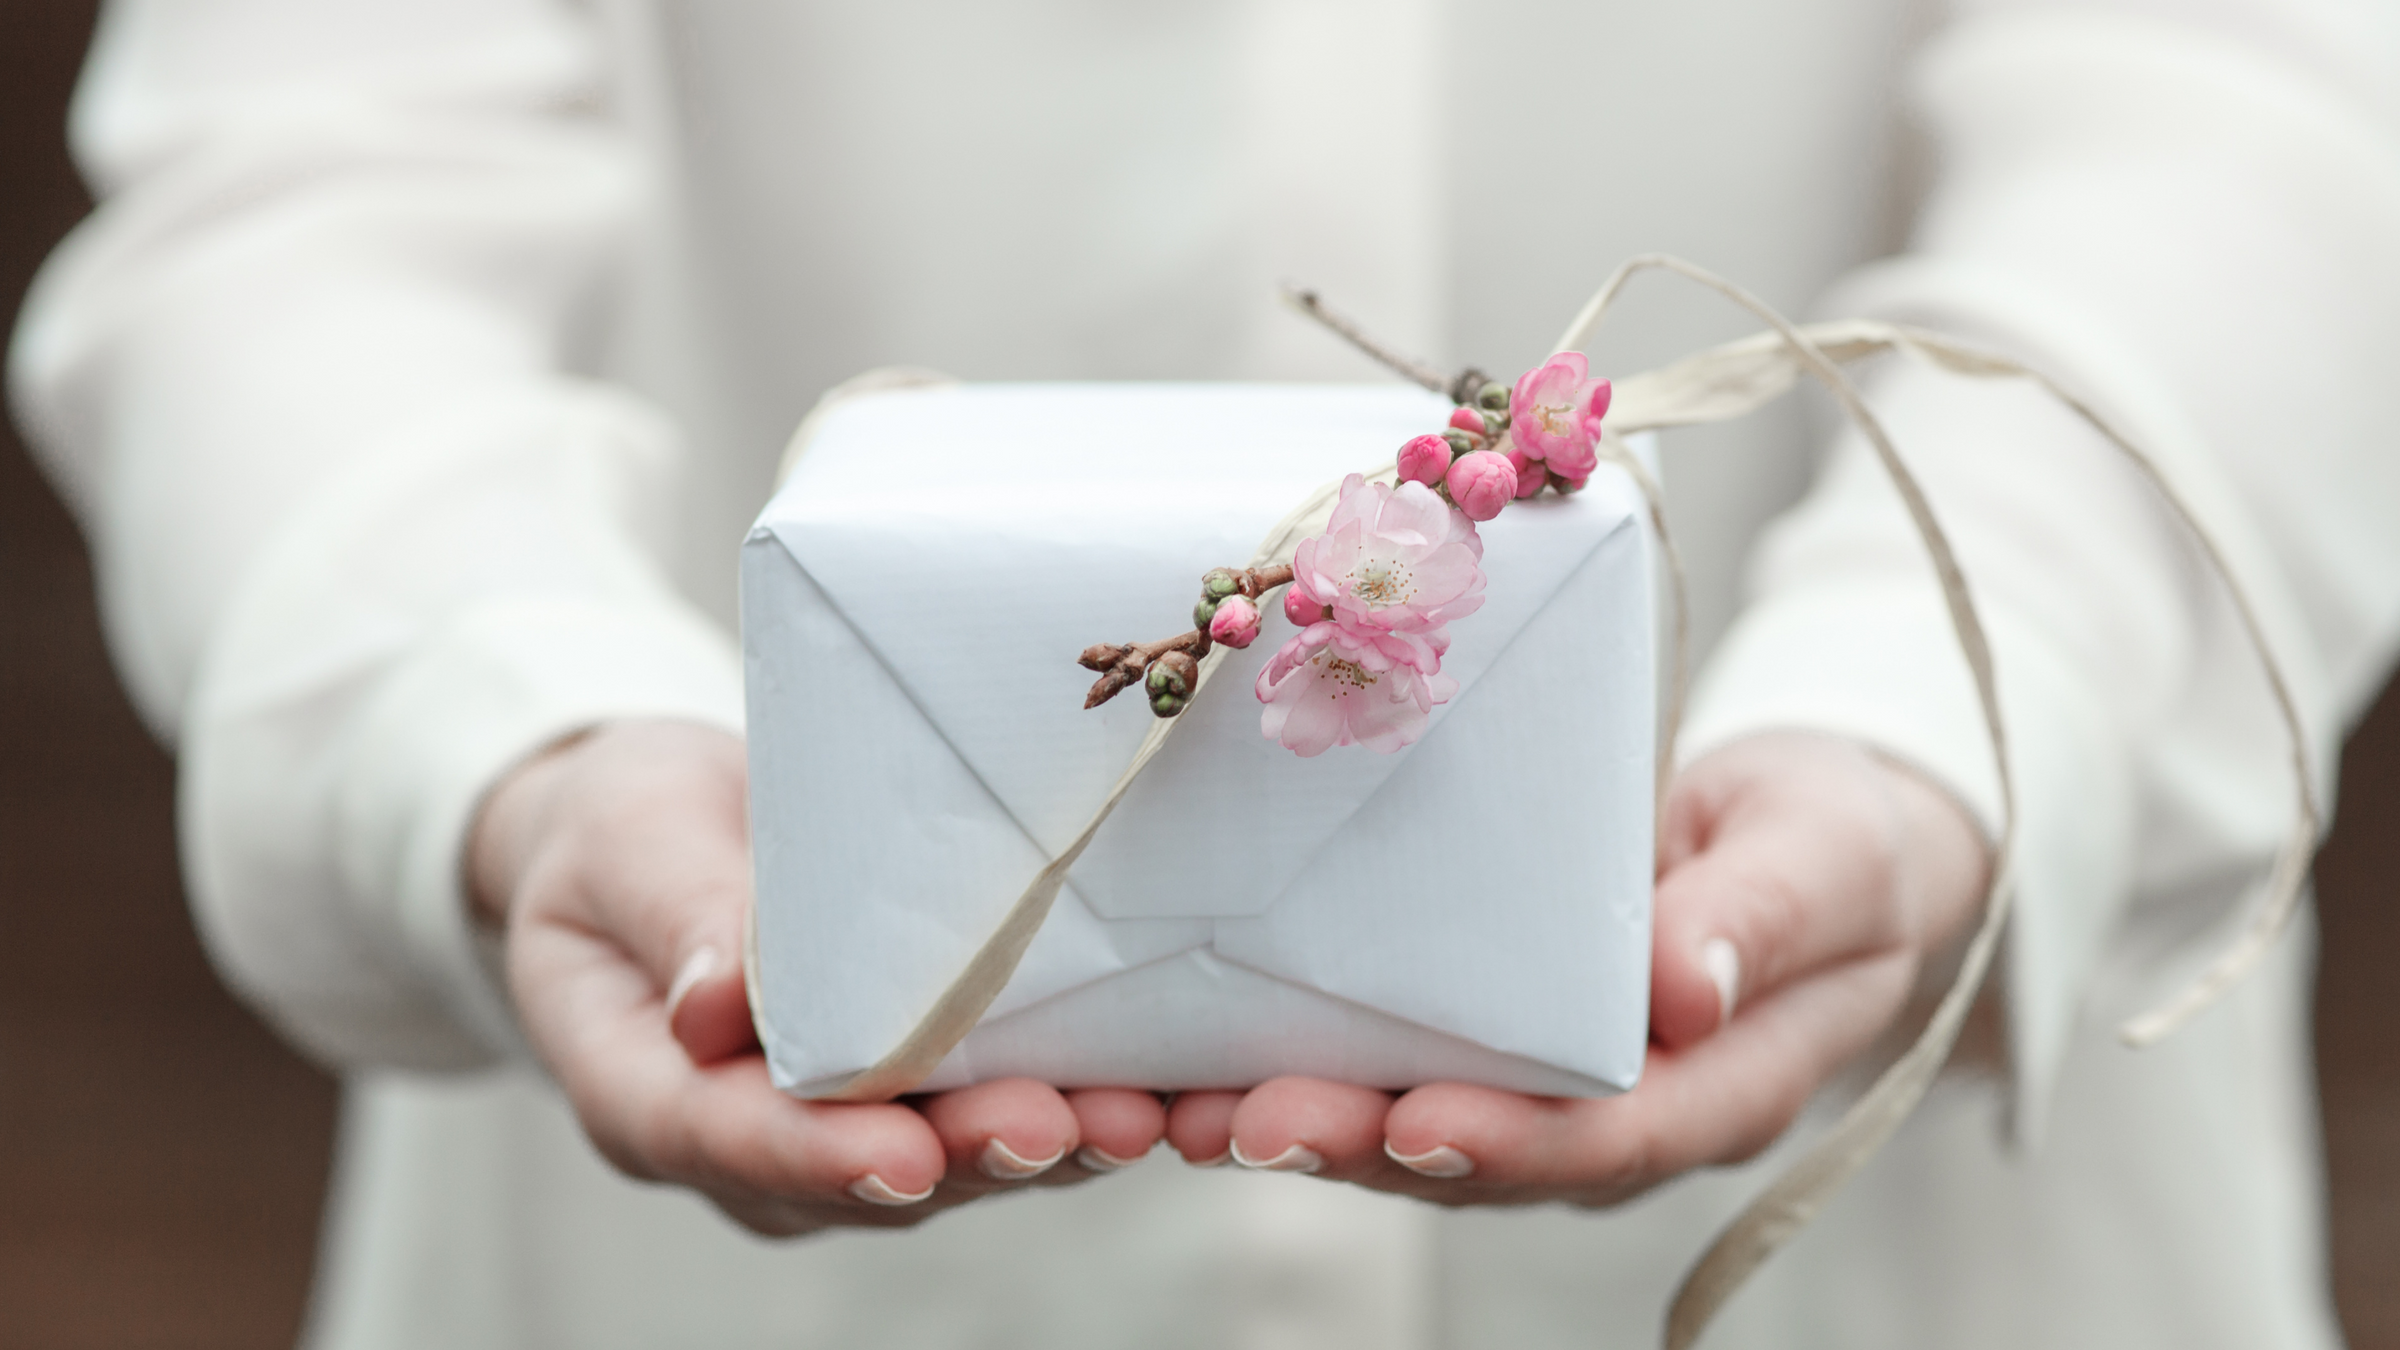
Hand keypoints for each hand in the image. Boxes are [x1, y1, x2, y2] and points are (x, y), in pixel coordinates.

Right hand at [468, 719, 1167, 1235]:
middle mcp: (748, 1140)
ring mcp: (839, 1130)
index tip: (902, 1154)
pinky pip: (998, 1114)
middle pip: (863, 1175)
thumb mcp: (628, 837)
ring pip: (950, 1163)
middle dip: (970, 1155)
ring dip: (1049, 1144)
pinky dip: (1079, 1104)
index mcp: (647, 1092)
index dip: (817, 1155)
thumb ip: (673, 911)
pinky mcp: (919, 1093)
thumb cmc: (628, 827)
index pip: (725, 1138)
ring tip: (1136, 1118)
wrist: (656, 835)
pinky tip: (1162, 1092)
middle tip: (1056, 1126)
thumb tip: (710, 1006)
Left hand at [1158, 732, 1989, 1203]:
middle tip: (1243, 1122)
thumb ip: (1764, 918)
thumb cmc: (1838, 840)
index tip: (1417, 1120)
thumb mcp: (1827, 854)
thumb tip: (1684, 993)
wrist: (1816, 838)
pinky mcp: (1486, 1033)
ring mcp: (1545, 1084)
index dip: (1512, 1140)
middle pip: (1482, 1155)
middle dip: (1360, 1144)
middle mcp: (1619, 1112)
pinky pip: (1387, 1065)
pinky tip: (1191, 1059)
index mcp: (1720, 1087)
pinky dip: (1292, 1063)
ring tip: (1181, 1110)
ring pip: (1414, 1129)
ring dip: (1302, 1124)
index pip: (1612, 1136)